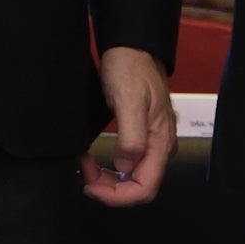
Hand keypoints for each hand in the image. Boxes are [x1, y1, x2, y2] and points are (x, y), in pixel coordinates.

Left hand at [82, 46, 173, 207]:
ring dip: (108, 180)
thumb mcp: (128, 101)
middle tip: (83, 175)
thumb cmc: (131, 69)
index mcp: (161, 142)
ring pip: (133, 177)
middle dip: (110, 189)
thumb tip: (125, 166)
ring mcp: (153, 142)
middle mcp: (161, 146)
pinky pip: (129, 164)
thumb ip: (131, 138)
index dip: (117, 196)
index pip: (145, 189)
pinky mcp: (143, 136)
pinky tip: (94, 161)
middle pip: (139, 187)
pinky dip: (110, 169)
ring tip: (85, 167)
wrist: (132, 47)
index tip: (90, 187)